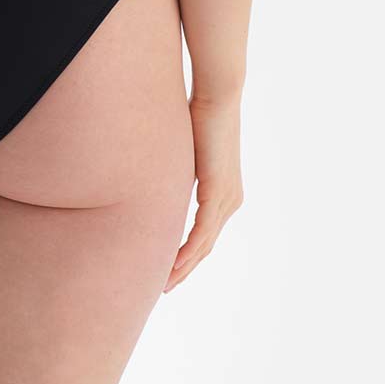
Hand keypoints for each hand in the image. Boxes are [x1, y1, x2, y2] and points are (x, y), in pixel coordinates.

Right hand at [164, 93, 242, 290]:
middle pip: (206, 246)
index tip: (168, 269)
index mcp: (225, 193)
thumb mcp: (185, 152)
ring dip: (184, 265)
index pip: (205, 234)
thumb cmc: (199, 115)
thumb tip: (154, 172)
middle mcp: (230, 201)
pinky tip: (173, 264)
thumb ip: (176, 170)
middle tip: (164, 287)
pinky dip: (187, 250)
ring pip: (204, 244)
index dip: (186, 254)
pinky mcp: (218, 194)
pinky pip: (202, 232)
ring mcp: (227, 199)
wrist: (218, 97)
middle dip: (184, 268)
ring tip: (165, 283)